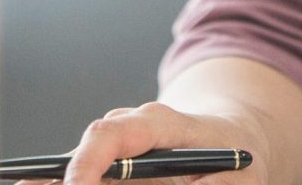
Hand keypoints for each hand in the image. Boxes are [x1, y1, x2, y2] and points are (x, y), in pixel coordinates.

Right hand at [61, 102, 267, 184]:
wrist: (233, 141)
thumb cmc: (236, 159)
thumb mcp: (240, 177)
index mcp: (155, 122)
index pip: (108, 135)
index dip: (86, 165)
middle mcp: (125, 131)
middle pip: (81, 157)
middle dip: (62, 183)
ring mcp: (114, 151)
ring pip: (77, 171)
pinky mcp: (112, 171)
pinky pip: (86, 180)